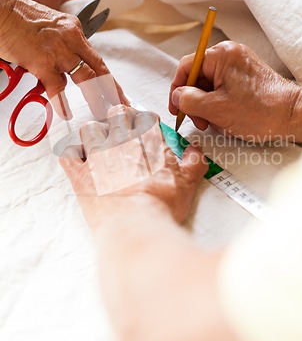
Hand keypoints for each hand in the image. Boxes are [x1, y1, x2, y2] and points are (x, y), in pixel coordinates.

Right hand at [0, 0, 126, 117]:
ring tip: (101, 113)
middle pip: (99, 69)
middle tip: (121, 107)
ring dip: (95, 98)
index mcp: (74, 31)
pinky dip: (62, 102)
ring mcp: (58, 50)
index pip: (96, 59)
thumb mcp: (49, 30)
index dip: (109, 79)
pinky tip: (66, 113)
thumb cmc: (18, 18)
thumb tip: (63, 72)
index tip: (118, 93)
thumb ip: (60, 49)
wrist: (0, 10)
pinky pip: (57, 86)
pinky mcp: (42, 61)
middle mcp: (71, 39)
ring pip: (86, 78)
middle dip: (112, 90)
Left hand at [60, 105, 207, 227]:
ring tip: (99, 145)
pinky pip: (68, 154)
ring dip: (94, 134)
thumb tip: (195, 149)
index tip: (147, 129)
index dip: (146, 121)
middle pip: (117, 114)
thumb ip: (194, 161)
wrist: (135, 227)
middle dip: (120, 118)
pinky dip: (72, 154)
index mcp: (148, 141)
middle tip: (123, 130)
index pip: (146, 117)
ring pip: (90, 129)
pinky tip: (79, 159)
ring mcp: (98, 157)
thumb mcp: (188, 183)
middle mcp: (121, 142)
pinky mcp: (81, 175)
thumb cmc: (161, 206)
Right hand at [169, 41, 301, 141]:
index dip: (177, 89)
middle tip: (199, 120)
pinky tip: (224, 118)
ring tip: (214, 122)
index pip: (187, 66)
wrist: (292, 116)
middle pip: (198, 76)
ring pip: (210, 85)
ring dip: (207, 105)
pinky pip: (223, 88)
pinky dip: (219, 103)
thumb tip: (177, 96)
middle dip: (195, 101)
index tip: (175, 107)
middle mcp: (230, 55)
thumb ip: (189, 100)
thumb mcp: (215, 109)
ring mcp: (239, 65)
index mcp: (221, 55)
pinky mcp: (246, 76)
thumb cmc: (260, 111)